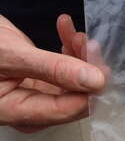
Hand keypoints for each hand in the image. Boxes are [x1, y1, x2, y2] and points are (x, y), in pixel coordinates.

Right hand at [0, 14, 105, 132]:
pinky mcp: (41, 83)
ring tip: (73, 32)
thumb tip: (96, 82)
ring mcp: (38, 97)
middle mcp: (33, 110)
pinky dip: (69, 50)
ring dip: (79, 56)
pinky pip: (65, 71)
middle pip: (76, 97)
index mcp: (19, 112)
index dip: (91, 88)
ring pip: (75, 82)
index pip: (70, 109)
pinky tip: (65, 29)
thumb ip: (53, 70)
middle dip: (86, 68)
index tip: (98, 62)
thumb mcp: (10, 56)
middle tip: (86, 41)